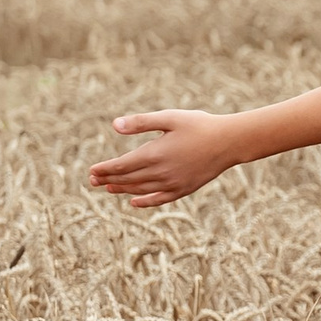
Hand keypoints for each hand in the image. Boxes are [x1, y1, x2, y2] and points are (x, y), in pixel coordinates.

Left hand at [89, 112, 239, 208]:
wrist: (229, 142)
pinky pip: (159, 200)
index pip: (121, 166)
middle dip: (108, 180)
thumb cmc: (199, 125)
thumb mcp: (169, 118)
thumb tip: (114, 125)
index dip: (105, 169)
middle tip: (92, 181)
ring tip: (108, 188)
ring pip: (141, 190)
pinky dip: (145, 202)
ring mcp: (173, 184)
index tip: (91, 171)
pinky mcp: (184, 189)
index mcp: (154, 153)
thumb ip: (141, 122)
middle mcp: (161, 172)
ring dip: (123, 190)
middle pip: (128, 180)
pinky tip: (134, 202)